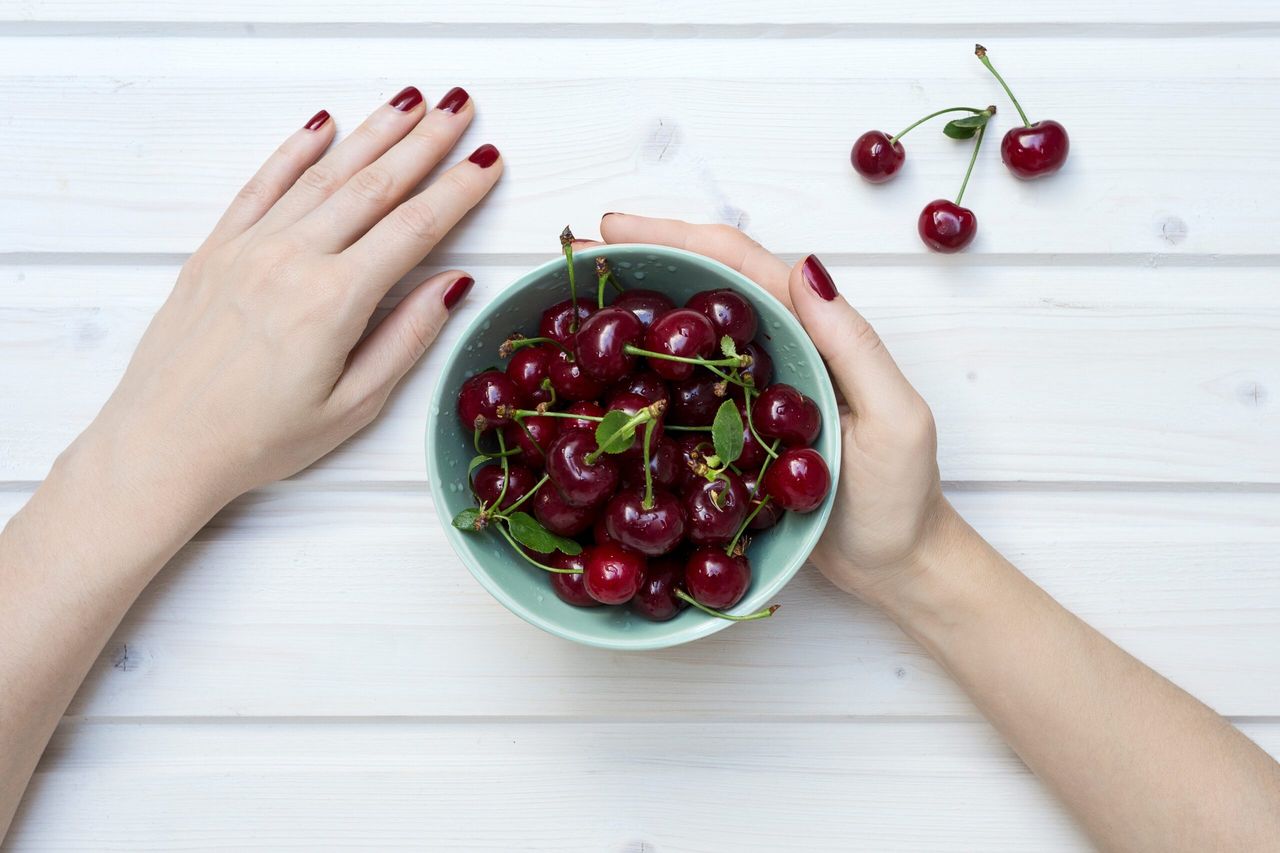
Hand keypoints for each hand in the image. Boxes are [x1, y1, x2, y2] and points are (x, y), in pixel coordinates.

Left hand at [80, 87, 499, 507]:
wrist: (162, 444)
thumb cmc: (258, 438)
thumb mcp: (352, 406)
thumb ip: (406, 340)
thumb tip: (453, 285)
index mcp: (334, 302)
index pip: (414, 229)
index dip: (457, 191)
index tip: (487, 162)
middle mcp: (292, 260)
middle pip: (374, 185)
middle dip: (425, 143)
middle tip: (459, 108)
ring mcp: (250, 247)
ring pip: (324, 175)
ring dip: (373, 134)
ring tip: (411, 104)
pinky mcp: (217, 248)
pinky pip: (262, 184)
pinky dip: (295, 151)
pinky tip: (323, 126)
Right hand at [597, 214, 954, 603]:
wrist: (895, 566)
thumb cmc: (902, 497)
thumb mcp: (893, 418)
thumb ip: (853, 345)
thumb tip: (806, 267)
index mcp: (812, 333)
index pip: (739, 267)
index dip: (676, 237)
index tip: (614, 227)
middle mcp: (775, 352)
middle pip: (702, 290)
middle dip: (643, 263)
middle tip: (579, 256)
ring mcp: (748, 393)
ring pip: (686, 339)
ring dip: (634, 315)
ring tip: (574, 302)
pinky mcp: (731, 435)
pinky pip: (681, 393)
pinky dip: (641, 376)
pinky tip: (601, 379)